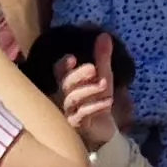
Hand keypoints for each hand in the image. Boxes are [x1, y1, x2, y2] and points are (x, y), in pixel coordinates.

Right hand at [59, 33, 128, 148]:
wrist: (104, 131)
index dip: (63, 65)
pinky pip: (81, 115)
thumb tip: (104, 35)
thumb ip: (102, 58)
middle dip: (78, 75)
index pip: (59, 72)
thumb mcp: (104, 77)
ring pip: (72, 99)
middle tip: (93, 68)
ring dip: (89, 90)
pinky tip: (107, 101)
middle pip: (65, 84)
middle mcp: (64, 97)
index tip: (72, 58)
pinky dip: (94, 107)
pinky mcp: (76, 126)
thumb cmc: (98, 102)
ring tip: (104, 84)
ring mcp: (68, 112)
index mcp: (68, 84)